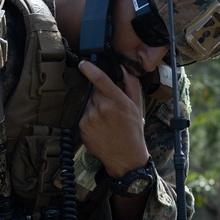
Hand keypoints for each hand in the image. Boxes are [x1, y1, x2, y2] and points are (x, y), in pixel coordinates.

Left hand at [77, 61, 149, 179]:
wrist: (125, 156)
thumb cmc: (132, 131)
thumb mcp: (137, 106)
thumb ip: (131, 84)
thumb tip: (124, 69)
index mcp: (117, 101)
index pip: (100, 79)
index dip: (89, 68)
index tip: (83, 63)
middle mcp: (102, 108)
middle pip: (93, 91)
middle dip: (98, 95)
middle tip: (108, 107)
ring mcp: (90, 118)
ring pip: (87, 102)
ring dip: (92, 106)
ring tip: (104, 119)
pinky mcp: (82, 127)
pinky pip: (82, 114)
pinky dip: (88, 117)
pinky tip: (98, 125)